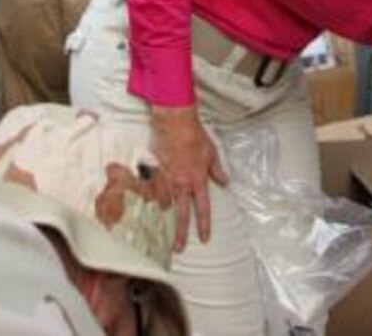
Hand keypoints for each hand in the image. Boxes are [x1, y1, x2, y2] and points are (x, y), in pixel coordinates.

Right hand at [150, 105, 228, 250]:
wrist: (175, 123)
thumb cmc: (194, 136)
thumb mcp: (212, 153)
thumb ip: (216, 170)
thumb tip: (224, 182)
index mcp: (197, 180)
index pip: (203, 208)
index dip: (204, 224)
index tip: (204, 238)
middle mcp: (181, 184)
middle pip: (181, 214)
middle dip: (180, 233)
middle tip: (178, 249)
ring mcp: (166, 180)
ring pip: (165, 205)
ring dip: (163, 219)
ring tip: (159, 235)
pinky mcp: (154, 173)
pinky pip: (153, 191)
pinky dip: (151, 201)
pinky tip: (147, 210)